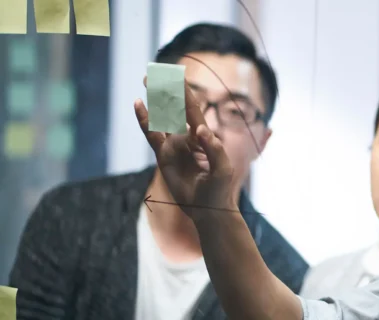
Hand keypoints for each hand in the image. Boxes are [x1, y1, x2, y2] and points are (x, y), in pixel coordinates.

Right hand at [134, 76, 236, 218]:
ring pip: (162, 117)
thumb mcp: (222, 169)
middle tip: (157, 70)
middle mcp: (188, 136)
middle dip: (168, 89)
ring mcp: (174, 145)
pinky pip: (151, 135)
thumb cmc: (220, 188)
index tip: (176, 74)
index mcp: (204, 135)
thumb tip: (199, 129)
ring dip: (155, 99)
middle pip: (175, 107)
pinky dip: (144, 120)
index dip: (184, 91)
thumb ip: (213, 149)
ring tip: (147, 80)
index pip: (192, 108)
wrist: (208, 208)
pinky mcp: (163, 156)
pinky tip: (138, 104)